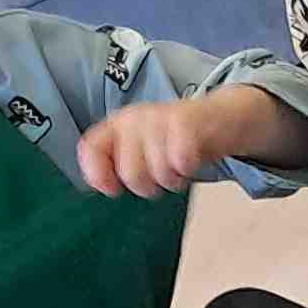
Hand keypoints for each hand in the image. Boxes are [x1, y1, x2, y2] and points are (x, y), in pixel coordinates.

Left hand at [76, 87, 250, 199]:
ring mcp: (158, 117)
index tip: (112, 190)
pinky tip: (188, 164)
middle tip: (158, 179)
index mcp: (116, 126)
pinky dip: (185, 167)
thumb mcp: (141, 152)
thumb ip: (119, 168)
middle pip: (129, 171)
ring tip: (176, 169)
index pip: (90, 149)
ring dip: (171, 178)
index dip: (97, 174)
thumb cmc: (175, 140)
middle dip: (146, 185)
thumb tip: (104, 188)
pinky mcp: (185, 120)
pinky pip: (179, 157)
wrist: (217, 117)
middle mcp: (133, 119)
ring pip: (156, 169)